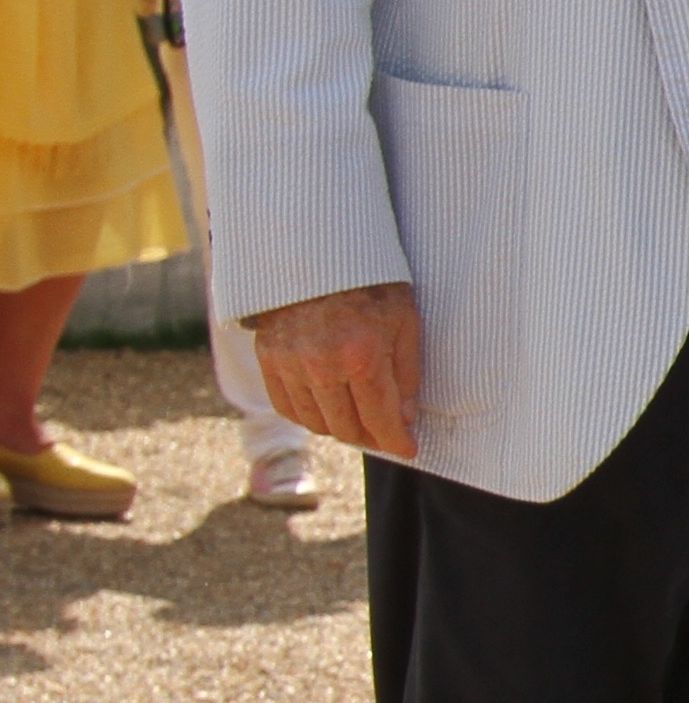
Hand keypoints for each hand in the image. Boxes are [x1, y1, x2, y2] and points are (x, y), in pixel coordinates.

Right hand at [253, 282, 423, 458]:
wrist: (317, 253)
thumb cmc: (370, 284)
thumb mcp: (405, 322)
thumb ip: (406, 374)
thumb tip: (404, 418)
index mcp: (361, 355)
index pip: (379, 418)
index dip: (396, 441)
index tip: (407, 449)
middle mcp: (320, 365)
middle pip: (346, 427)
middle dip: (371, 436)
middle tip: (385, 433)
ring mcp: (289, 363)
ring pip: (315, 422)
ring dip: (340, 428)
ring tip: (359, 420)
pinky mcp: (267, 357)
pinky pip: (286, 406)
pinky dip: (308, 416)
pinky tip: (326, 409)